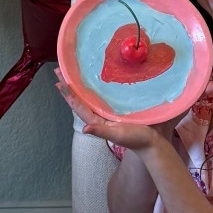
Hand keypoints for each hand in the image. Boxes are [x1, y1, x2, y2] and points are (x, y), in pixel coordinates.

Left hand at [55, 77, 176, 150]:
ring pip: (89, 95)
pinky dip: (95, 86)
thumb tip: (85, 129)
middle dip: (69, 85)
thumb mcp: (118, 135)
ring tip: (71, 72)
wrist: (153, 142)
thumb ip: (102, 132)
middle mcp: (100, 115)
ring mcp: (108, 111)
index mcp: (98, 120)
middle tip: (58, 70)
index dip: (68, 94)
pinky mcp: (118, 107)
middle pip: (80, 98)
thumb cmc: (136, 140)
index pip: (79, 106)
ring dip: (80, 84)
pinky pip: (102, 95)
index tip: (58, 82)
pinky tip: (95, 78)